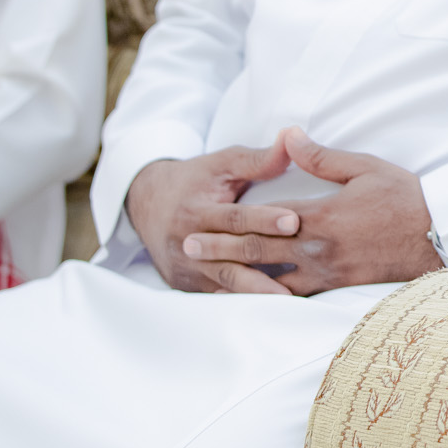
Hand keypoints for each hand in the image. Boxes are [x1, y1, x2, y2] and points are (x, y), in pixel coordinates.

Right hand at [126, 138, 298, 294]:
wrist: (147, 204)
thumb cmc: (194, 180)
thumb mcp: (222, 163)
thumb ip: (257, 159)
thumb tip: (293, 138)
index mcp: (196, 210)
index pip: (235, 217)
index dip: (264, 219)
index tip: (295, 220)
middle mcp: (188, 243)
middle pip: (230, 256)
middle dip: (264, 262)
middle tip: (300, 266)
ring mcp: (186, 269)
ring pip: (224, 284)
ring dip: (256, 292)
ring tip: (289, 300)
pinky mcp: (187, 286)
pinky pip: (217, 296)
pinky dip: (242, 302)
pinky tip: (268, 309)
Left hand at [180, 127, 441, 294]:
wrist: (440, 236)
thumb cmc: (406, 199)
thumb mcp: (366, 168)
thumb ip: (323, 157)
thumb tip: (290, 138)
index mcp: (320, 218)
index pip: (264, 223)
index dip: (228, 226)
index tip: (198, 227)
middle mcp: (318, 250)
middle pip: (260, 254)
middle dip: (221, 252)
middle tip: (188, 251)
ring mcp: (328, 273)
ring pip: (274, 281)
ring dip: (240, 279)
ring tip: (212, 278)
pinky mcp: (341, 287)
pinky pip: (298, 297)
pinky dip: (272, 298)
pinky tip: (257, 300)